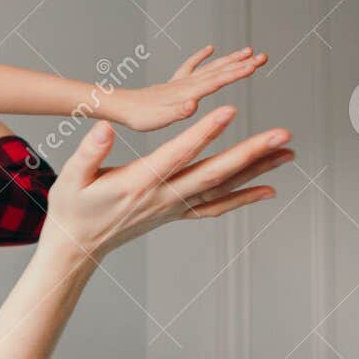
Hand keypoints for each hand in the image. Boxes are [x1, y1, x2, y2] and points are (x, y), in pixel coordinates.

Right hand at [40, 105, 292, 261]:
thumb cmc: (72, 208)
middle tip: (282, 134)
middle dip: (251, 152)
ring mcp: (173, 208)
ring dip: (257, 170)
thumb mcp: (70, 177)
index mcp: (137, 183)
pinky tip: (269, 189)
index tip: (229, 111)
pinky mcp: (176, 214)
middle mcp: (162, 198)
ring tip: (288, 152)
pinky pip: (216, 207)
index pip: (178, 154)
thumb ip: (88, 152)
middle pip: (214, 173)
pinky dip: (244, 198)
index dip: (204, 133)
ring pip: (222, 187)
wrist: (78, 246)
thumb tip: (104, 127)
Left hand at [106, 45, 267, 130]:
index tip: (255, 65)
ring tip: (249, 51)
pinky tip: (210, 49)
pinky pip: (191, 67)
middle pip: (218, 71)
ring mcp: (180, 82)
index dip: (236, 73)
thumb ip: (177, 112)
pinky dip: (202, 57)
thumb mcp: (159, 119)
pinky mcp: (173, 84)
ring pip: (210, 68)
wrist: (120, 107)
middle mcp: (186, 84)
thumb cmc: (139, 116)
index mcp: (187, 93)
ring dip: (229, 60)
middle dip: (241, 64)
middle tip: (263, 57)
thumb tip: (193, 105)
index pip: (216, 81)